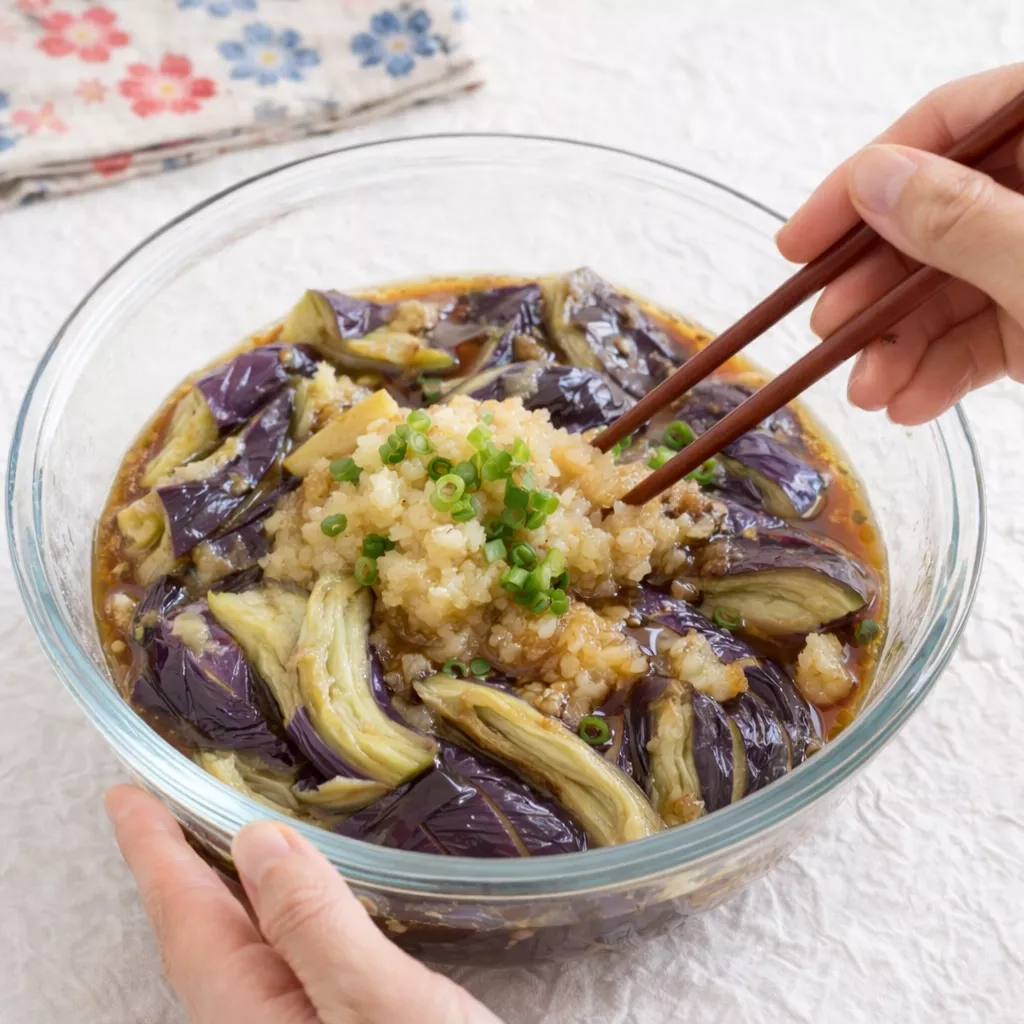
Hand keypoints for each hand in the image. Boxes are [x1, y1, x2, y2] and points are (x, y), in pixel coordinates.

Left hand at [105, 785, 502, 1023]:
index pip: (187, 921)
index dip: (154, 854)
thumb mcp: (382, 1005)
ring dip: (223, 891)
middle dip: (178, 867)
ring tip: (218, 839)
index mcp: (255, 1019)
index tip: (125, 797)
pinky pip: (279, 964)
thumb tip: (258, 841)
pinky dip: (272, 916)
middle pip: (201, 937)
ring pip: (238, 952)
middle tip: (164, 803)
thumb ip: (315, 927)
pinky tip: (296, 904)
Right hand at [776, 63, 1023, 424]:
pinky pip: (983, 336)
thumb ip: (963, 217)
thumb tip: (871, 180)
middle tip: (828, 333)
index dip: (861, 184)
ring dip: (899, 347)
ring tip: (870, 393)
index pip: (946, 126)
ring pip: (951, 288)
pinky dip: (941, 373)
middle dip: (876, 290)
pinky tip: (910, 405)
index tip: (796, 244)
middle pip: (937, 218)